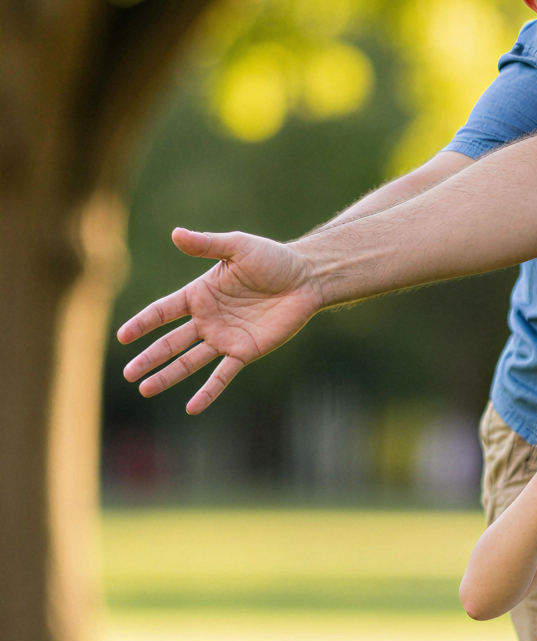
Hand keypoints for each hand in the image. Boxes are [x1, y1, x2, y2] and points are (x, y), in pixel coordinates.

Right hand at [117, 229, 321, 412]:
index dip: (142, 323)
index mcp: (200, 294)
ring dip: (168, 375)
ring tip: (145, 390)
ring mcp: (225, 338)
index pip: (162, 311)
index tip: (123, 336)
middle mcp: (208, 319)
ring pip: (189, 361)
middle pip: (171, 342)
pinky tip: (192, 408)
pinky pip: (223, 375)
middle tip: (128, 373)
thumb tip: (175, 233)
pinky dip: (208, 391)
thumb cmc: (274, 259)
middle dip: (149, 358)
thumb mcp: (238, 246)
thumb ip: (207, 244)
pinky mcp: (246, 352)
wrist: (309, 278)